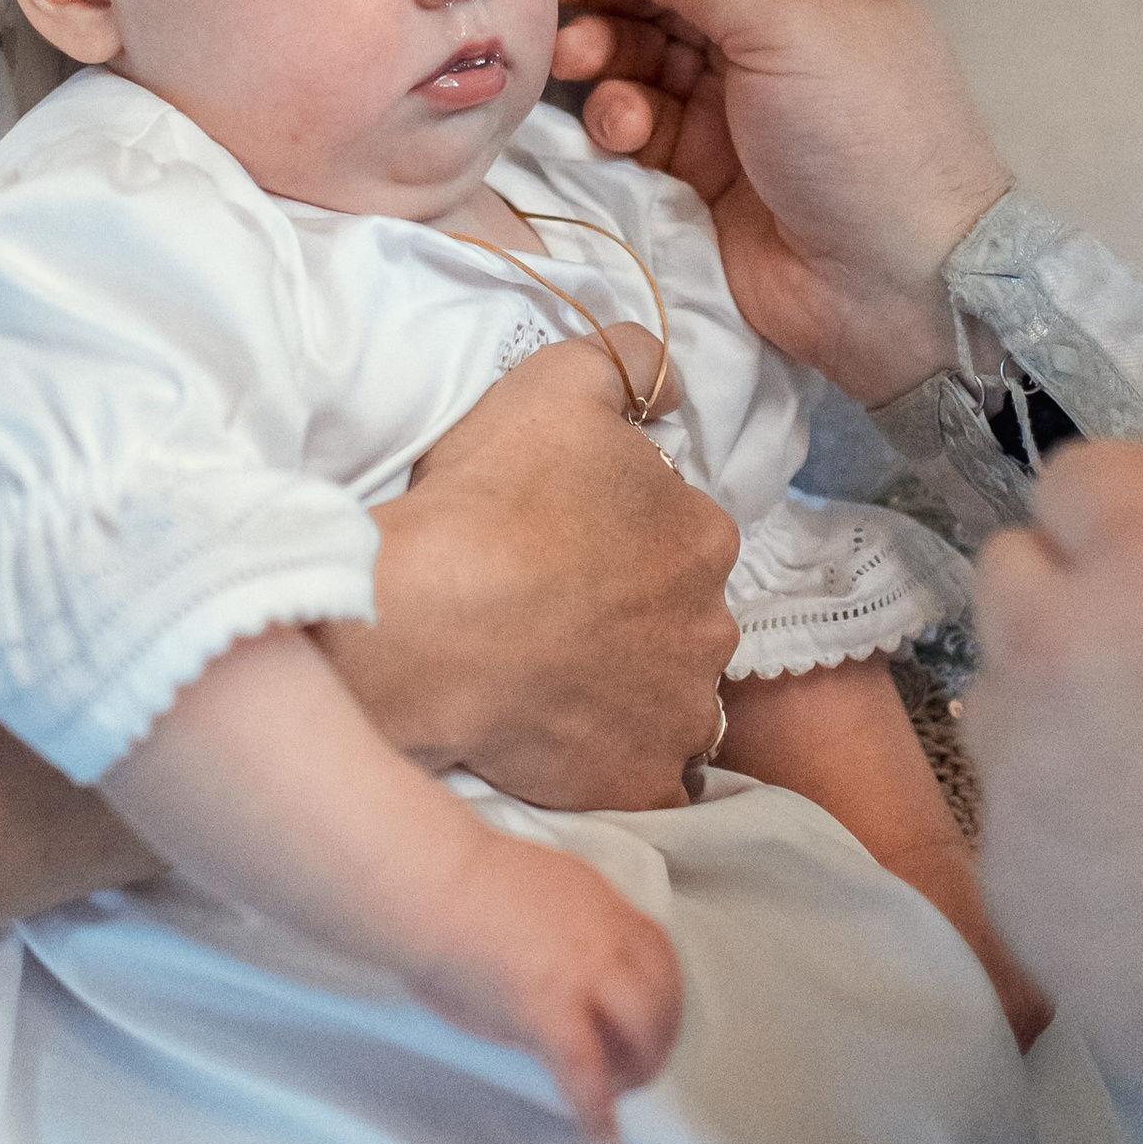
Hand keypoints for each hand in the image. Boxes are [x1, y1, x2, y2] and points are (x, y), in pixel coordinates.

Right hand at [342, 337, 736, 807]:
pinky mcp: (641, 781)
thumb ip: (625, 362)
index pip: (682, 533)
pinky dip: (619, 764)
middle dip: (636, 617)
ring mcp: (680, 712)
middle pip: (682, 618)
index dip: (624, 534)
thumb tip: (667, 379)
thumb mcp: (555, 385)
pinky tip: (570, 744)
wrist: (430, 624)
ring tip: (557, 682)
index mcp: (702, 536)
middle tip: (555, 611)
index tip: (567, 541)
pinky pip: (648, 777)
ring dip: (632, 692)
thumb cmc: (492, 500)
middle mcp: (712, 627)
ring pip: (673, 700)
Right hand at [404, 823, 683, 1135]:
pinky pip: (588, 1069)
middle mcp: (603, 933)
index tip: (651, 1017)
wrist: (425, 878)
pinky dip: (597, 1107)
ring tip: (618, 1095)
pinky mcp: (548, 1007)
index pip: (657, 951)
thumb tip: (547, 968)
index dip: (662, 992)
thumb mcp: (526, 893)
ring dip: (639, 1068)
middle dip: (660, 1036)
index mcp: (596, 901)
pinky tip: (597, 1131)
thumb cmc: (450, 883)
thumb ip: (552, 930)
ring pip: (643, 1029)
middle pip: (663, 993)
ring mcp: (581, 971)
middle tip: (640, 1065)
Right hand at [538, 0, 1009, 402]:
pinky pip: (641, 121)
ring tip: (575, 58)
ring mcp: (737, 102)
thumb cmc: (866, 135)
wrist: (898, 288)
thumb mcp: (789, 26)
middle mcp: (770, 31)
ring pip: (640, 51)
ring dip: (600, 47)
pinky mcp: (706, 167)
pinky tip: (622, 128)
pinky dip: (620, 116)